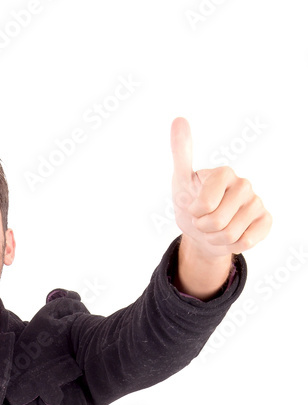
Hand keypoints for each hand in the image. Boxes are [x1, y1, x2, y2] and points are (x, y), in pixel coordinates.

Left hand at [170, 117, 271, 257]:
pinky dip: (233, 246)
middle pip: (217, 222)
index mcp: (224, 173)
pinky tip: (231, 236)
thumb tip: (178, 119)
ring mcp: (256, 202)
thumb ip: (181, 153)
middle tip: (204, 221)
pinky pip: (247, 242)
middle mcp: (244, 184)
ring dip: (216, 239)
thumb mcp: (180, 181)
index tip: (194, 207)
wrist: (202, 231)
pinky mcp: (265, 221)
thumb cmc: (191, 202)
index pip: (205, 204)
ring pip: (231, 235)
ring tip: (215, 229)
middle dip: (204, 228)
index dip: (195, 213)